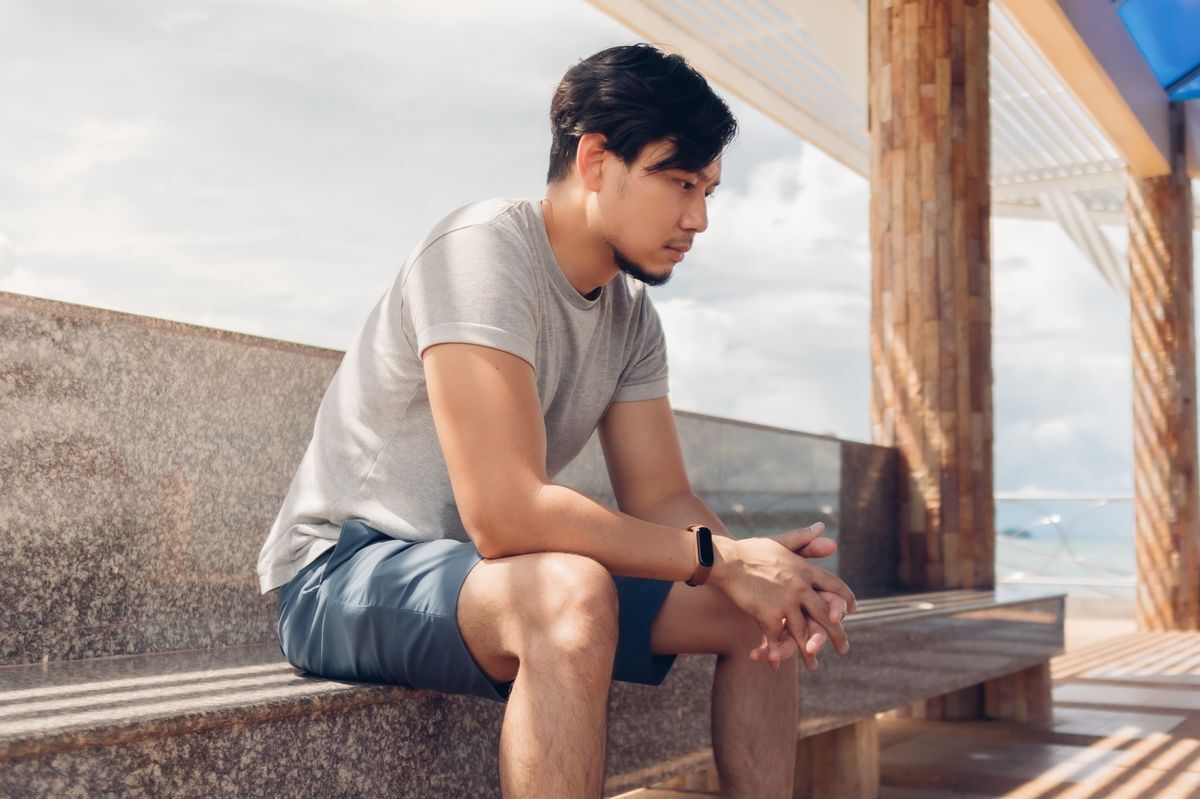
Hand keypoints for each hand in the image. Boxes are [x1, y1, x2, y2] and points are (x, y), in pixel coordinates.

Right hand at [712, 522, 856, 670]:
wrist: (726, 561)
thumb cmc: (751, 550)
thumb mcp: (780, 542)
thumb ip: (803, 539)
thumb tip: (823, 527)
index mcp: (805, 570)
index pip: (834, 585)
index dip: (844, 599)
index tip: (851, 610)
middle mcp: (800, 587)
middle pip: (825, 615)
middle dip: (836, 634)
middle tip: (844, 648)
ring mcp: (786, 603)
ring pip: (803, 632)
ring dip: (808, 650)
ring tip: (814, 664)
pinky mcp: (769, 616)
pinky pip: (777, 638)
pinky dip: (776, 651)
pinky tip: (777, 662)